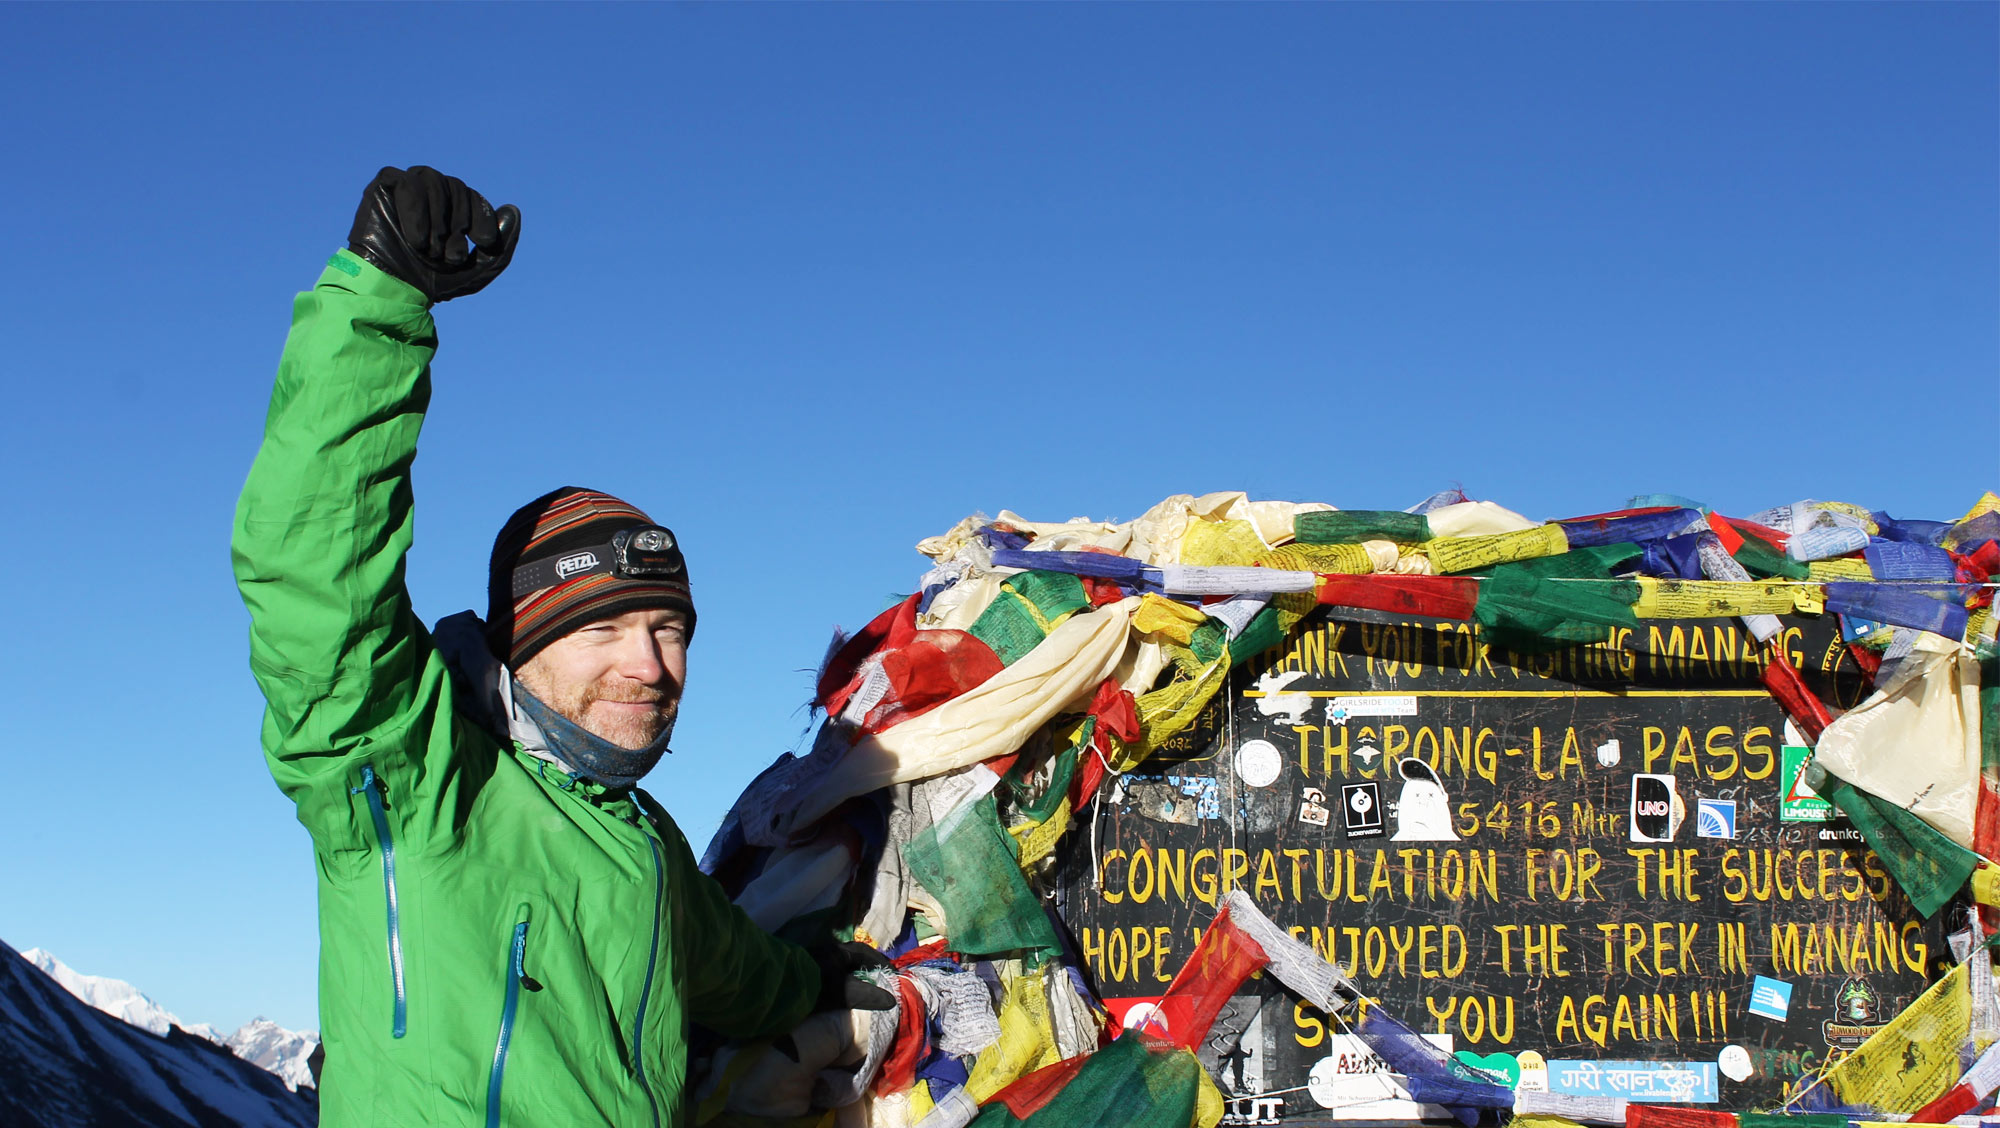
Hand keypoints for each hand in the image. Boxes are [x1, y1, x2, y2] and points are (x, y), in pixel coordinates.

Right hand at [347, 166, 519, 301]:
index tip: (483, 242)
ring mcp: (406, 187)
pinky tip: (417, 239)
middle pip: (456, 186)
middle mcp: (429, 193)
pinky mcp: (384, 187)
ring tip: (429, 248)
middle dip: (459, 222)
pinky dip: (416, 211)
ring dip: (437, 219)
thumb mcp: (478, 270)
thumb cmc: (433, 281)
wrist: (394, 291)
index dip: (482, 216)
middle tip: (449, 254)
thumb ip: (501, 245)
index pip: (473, 196)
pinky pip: (407, 182)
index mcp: (450, 208)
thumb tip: (513, 209)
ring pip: (433, 179)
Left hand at [810, 941, 896, 1012]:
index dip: (880, 963)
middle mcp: (828, 951)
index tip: (892, 973)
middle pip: (853, 958)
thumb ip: (866, 996)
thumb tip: (892, 1001)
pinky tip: (840, 992)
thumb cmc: (814, 987)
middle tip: (879, 981)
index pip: (865, 953)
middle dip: (867, 968)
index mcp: (839, 951)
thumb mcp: (843, 992)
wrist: (778, 988)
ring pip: (840, 965)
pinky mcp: (806, 970)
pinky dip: (840, 980)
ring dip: (853, 975)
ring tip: (862, 988)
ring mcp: (815, 959)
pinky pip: (830, 972)